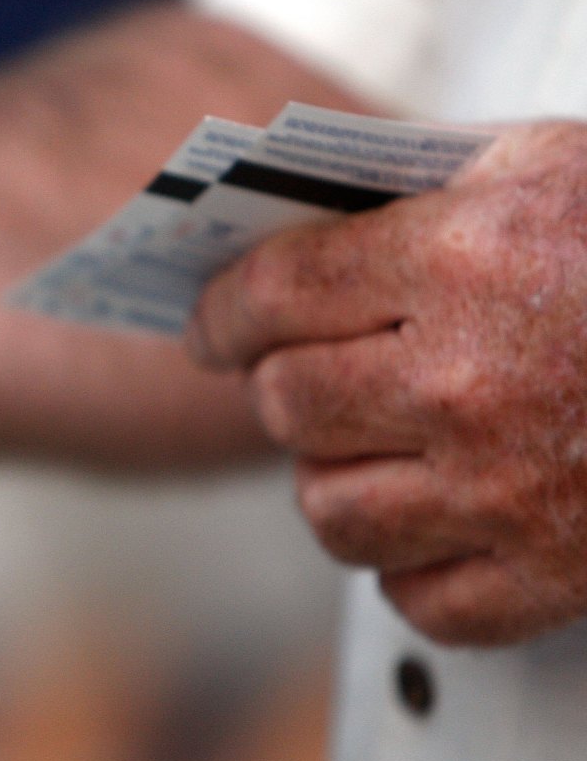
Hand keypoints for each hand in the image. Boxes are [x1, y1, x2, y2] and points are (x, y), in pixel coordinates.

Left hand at [187, 121, 586, 645]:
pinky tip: (430, 517)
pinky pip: (418, 598)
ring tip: (363, 447)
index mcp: (464, 258)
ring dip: (330, 477)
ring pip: (330, 510)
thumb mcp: (538, 161)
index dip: (220, 312)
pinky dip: (407, 564)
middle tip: (290, 376)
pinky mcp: (559, 573)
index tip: (209, 326)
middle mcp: (470, 379)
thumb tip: (281, 220)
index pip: (271, 296)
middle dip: (274, 385)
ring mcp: (511, 487)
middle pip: (286, 405)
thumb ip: (407, 191)